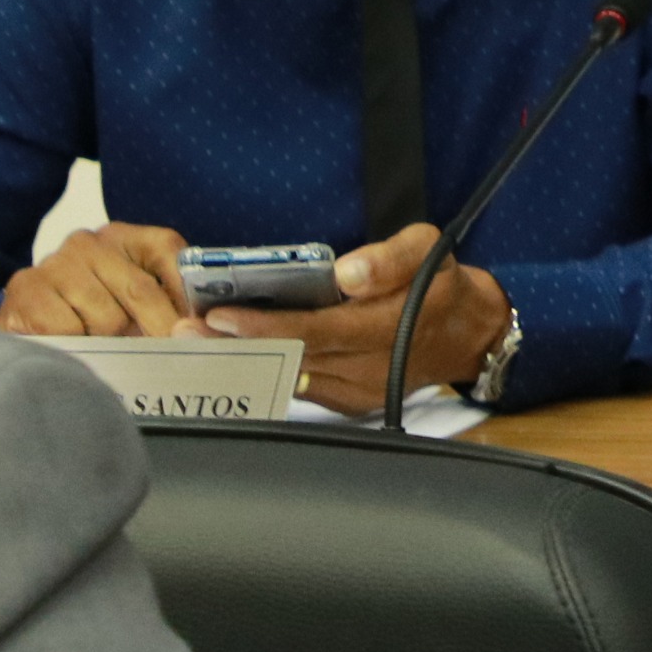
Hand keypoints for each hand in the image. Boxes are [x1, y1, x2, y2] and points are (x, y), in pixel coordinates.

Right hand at [0, 223, 194, 338]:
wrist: (19, 329)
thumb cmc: (81, 317)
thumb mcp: (125, 303)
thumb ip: (161, 305)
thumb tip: (193, 328)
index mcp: (119, 237)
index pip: (166, 249)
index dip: (184, 289)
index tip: (195, 322)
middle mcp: (87, 243)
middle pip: (140, 289)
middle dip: (156, 329)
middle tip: (162, 355)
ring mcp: (55, 264)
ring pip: (106, 318)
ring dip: (108, 342)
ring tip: (99, 346)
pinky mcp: (27, 289)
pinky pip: (70, 331)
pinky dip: (75, 347)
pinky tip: (68, 344)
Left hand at [202, 225, 510, 416]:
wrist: (466, 333)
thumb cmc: (440, 283)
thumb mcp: (428, 249)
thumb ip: (390, 258)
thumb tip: (346, 275)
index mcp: (390, 323)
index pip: (318, 330)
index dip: (267, 326)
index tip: (220, 316)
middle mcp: (371, 365)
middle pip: (293, 357)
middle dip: (235, 345)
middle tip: (185, 332)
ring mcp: (359, 390)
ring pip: (290, 376)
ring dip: (241, 360)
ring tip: (193, 343)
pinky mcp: (349, 402)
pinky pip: (299, 388)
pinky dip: (263, 372)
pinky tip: (228, 356)